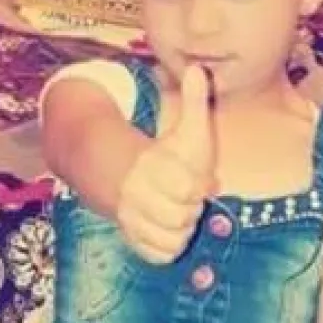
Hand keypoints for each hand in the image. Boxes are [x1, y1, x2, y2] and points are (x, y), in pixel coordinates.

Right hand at [116, 65, 214, 264]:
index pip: (189, 189)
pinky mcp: (133, 240)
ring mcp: (133, 219)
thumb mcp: (185, 127)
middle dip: (191, 209)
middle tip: (184, 196)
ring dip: (182, 229)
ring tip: (176, 210)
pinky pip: (163, 255)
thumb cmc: (168, 154)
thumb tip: (198, 67)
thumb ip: (194, 100)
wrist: (123, 177)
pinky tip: (166, 228)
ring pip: (174, 238)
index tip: (197, 180)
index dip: (198, 186)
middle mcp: (138, 195)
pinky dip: (170, 246)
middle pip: (183, 217)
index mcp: (152, 166)